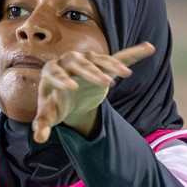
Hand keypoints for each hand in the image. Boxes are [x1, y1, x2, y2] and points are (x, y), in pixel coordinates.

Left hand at [32, 42, 154, 143]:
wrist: (66, 95)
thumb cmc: (55, 104)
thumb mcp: (49, 114)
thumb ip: (42, 124)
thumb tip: (38, 138)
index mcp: (51, 71)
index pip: (55, 73)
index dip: (63, 80)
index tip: (72, 88)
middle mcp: (68, 61)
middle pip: (80, 63)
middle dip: (92, 72)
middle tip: (105, 83)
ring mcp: (86, 61)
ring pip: (99, 60)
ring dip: (112, 66)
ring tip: (125, 74)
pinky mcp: (101, 65)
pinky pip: (117, 57)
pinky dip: (132, 54)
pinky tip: (149, 48)